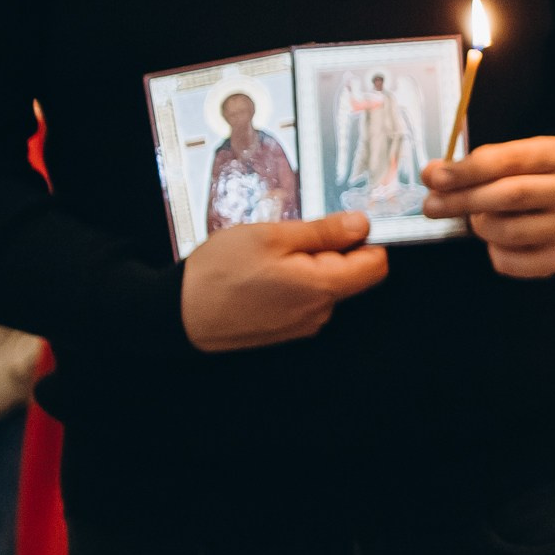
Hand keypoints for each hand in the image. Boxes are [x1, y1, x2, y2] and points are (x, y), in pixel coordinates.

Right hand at [180, 212, 389, 352]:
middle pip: (351, 274)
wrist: (178, 313)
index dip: (365, 240)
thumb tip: (362, 225)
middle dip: (329, 250)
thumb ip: (323, 231)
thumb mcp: (271, 236)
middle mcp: (319, 312)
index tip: (343, 224)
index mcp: (322, 287)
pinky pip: (303, 298)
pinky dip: (291, 282)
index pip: (376, 265)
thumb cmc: (219, 273)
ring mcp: (302, 325)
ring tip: (268, 258)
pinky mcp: (285, 330)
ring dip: (306, 265)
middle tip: (288, 238)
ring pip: (324, 285)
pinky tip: (260, 275)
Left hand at [423, 135, 554, 278]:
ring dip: (481, 226)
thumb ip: (468, 167)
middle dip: (464, 200)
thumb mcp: (503, 161)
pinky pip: (511, 262)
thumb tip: (432, 175)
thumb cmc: (524, 178)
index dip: (469, 169)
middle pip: (511, 195)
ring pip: (508, 231)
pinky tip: (496, 240)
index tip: (436, 178)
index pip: (511, 160)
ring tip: (478, 218)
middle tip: (431, 205)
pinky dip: (493, 253)